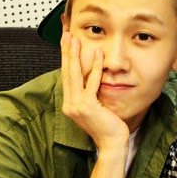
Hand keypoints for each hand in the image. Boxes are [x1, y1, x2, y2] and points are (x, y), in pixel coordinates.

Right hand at [60, 32, 129, 149]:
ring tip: (75, 39)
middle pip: (66, 72)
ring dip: (75, 55)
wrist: (111, 144)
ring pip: (74, 75)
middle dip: (66, 51)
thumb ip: (89, 95)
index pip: (66, 76)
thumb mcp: (94, 108)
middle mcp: (70, 104)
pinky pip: (91, 84)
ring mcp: (77, 106)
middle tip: (66, 34)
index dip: (65, 58)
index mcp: (70, 104)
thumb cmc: (107, 127)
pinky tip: (97, 55)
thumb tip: (90, 80)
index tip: (66, 43)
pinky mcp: (88, 107)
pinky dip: (94, 68)